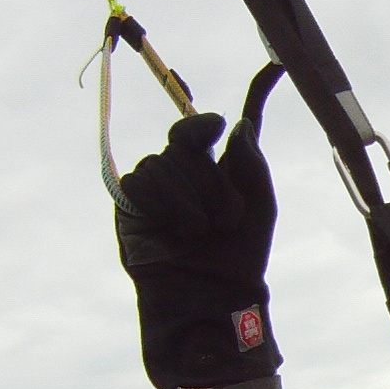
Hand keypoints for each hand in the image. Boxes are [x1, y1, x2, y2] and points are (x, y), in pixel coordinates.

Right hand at [115, 112, 277, 388]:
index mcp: (216, 168)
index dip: (229, 108)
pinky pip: (141, 182)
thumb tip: (240, 124)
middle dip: (211, 179)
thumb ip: (253, 165)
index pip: (213, 127)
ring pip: (165, 162)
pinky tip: (176, 231)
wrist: (210, 299)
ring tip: (199, 233)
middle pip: (188, 139)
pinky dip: (165, 205)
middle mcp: (182, 170)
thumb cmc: (239, 259)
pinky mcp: (129, 204)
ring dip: (190, 200)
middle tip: (225, 219)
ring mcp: (154, 186)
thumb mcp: (260, 208)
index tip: (255, 89)